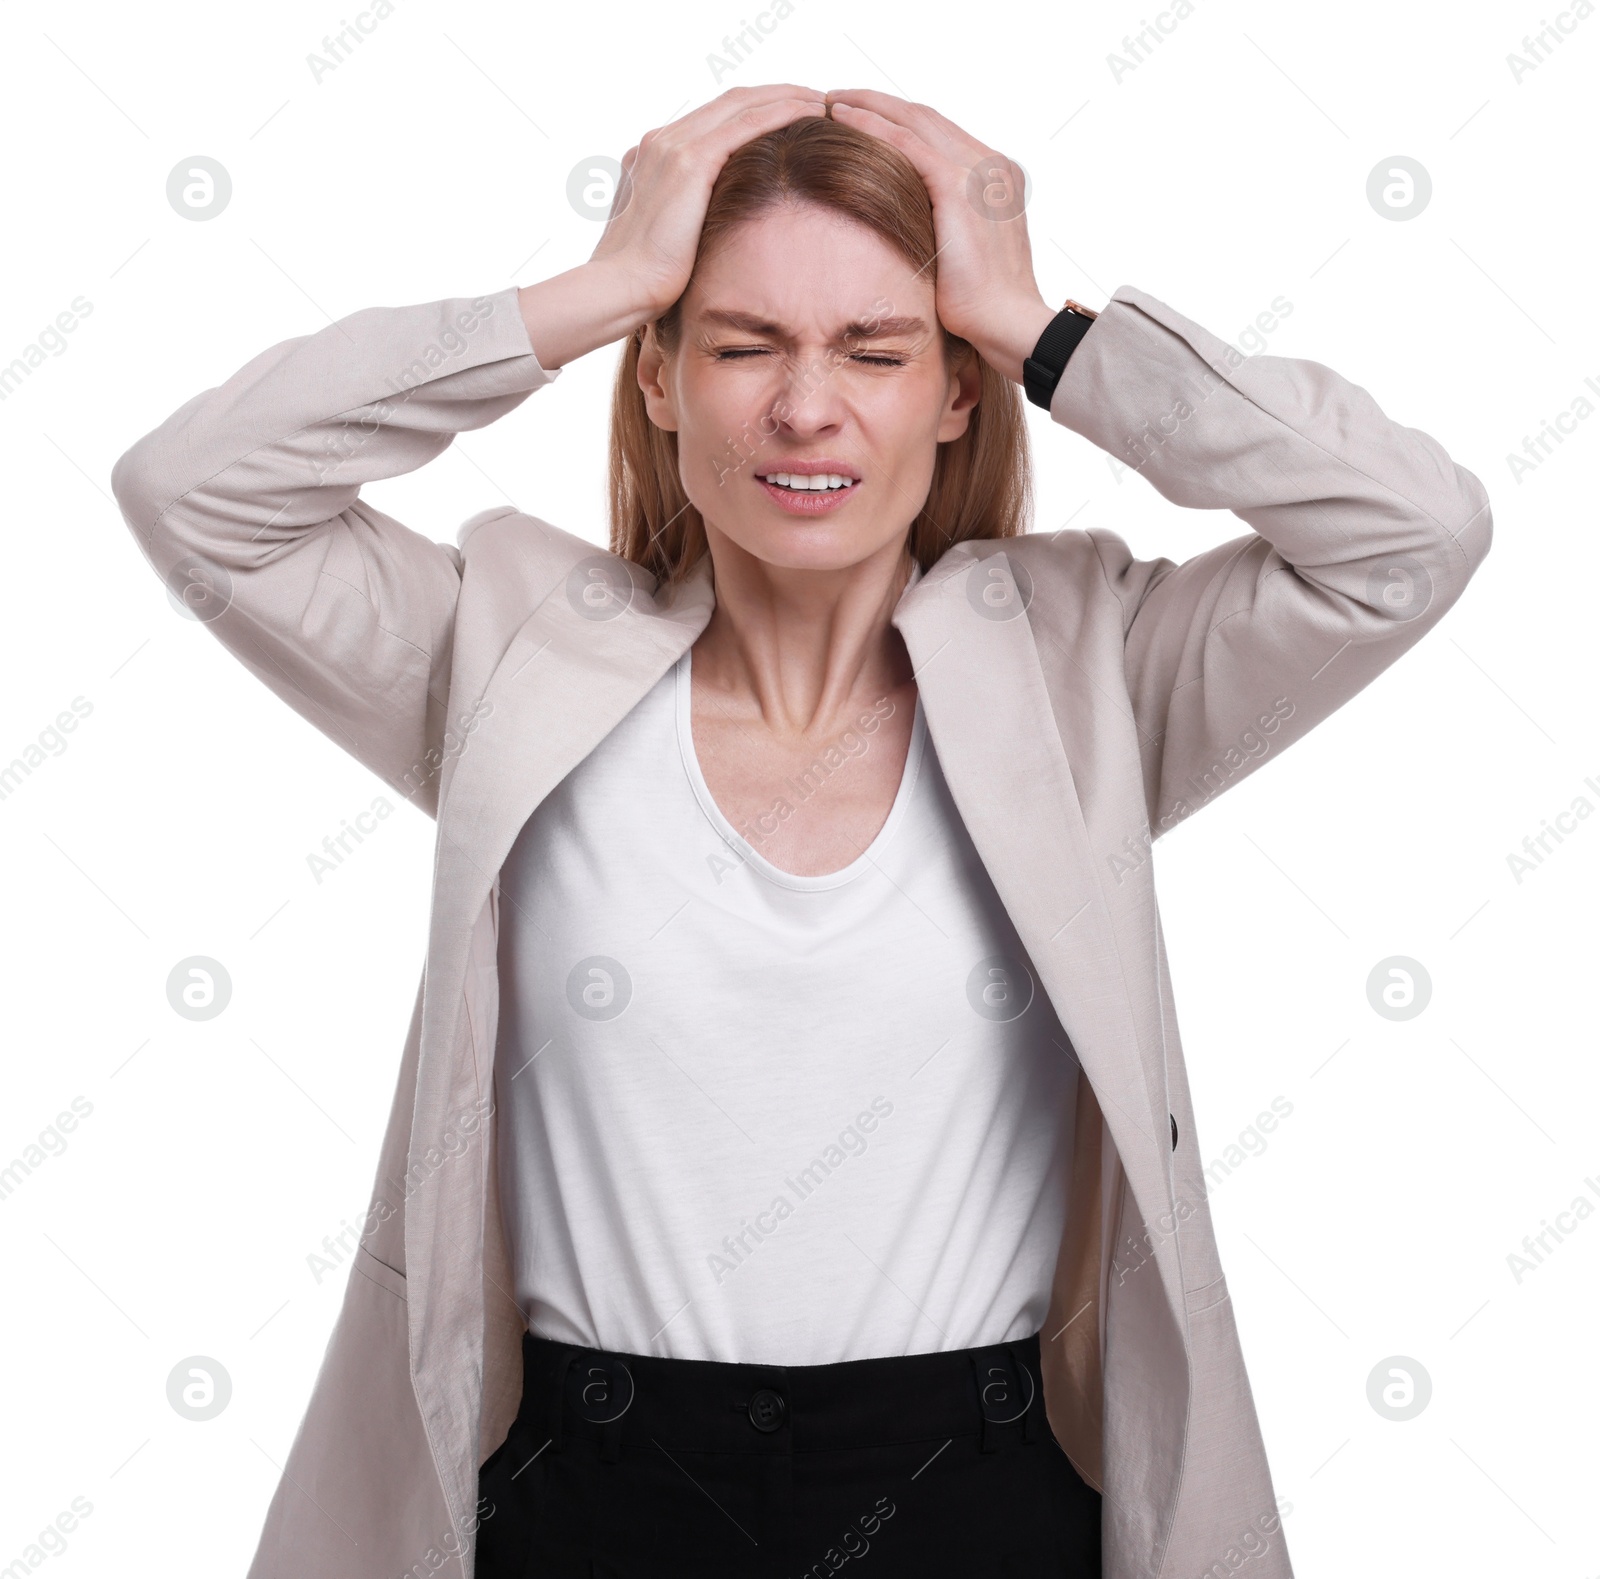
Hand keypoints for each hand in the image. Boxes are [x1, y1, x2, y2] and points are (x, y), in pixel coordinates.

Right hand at [519, 86, 825, 368]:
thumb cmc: (643, 282)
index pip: (713, 118)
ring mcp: (673, 146)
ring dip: (787, 96)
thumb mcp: (665, 240)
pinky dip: (781, 111)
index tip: (790, 114)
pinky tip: (810, 113)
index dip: (754, 110)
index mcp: (653, 155)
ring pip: (743, 104)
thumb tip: (710, 235)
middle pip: (731, 101)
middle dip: (776, 94)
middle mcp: (661, 140)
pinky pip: (746, 123)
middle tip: (816, 99)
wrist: (620, 290)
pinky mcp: (691, 163)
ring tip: (823, 102)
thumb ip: (685, 221)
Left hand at [824, 89, 1058, 383]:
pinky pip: (908, 144)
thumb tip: (906, 231)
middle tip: (839, 97)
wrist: (1007, 324)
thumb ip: (943, 229)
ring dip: (870, 107)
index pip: (941, 135)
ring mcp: (979, 172)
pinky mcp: (960, 187)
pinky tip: (844, 119)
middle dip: (880, 104)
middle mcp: (991, 165)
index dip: (900, 121)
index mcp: (996, 178)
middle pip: (927, 118)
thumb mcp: (962, 256)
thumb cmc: (982, 309)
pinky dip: (873, 127)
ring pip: (915, 121)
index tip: (864, 118)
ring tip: (831, 101)